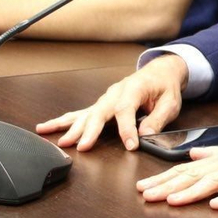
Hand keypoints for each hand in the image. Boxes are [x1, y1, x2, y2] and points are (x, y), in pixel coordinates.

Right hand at [35, 54, 188, 152]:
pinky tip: (47, 128)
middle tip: (81, 146)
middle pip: (99, 111)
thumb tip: (145, 135)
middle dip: (89, 130)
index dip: (127, 129)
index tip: (130, 145)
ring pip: (86, 113)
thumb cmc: (165, 86)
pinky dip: (64, 121)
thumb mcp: (170, 102)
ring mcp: (106, 98)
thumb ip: (158, 119)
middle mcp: (115, 92)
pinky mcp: (101, 104)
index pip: (126, 109)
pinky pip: (81, 113)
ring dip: (70, 127)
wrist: (160, 71)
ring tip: (57, 139)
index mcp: (134, 88)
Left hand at [136, 146, 217, 209]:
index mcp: (210, 162)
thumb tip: (193, 153)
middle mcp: (217, 168)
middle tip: (148, 195)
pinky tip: (213, 205)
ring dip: (190, 192)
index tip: (142, 187)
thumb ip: (209, 153)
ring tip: (172, 200)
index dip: (161, 178)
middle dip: (167, 187)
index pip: (181, 170)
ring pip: (209, 183)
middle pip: (189, 177)